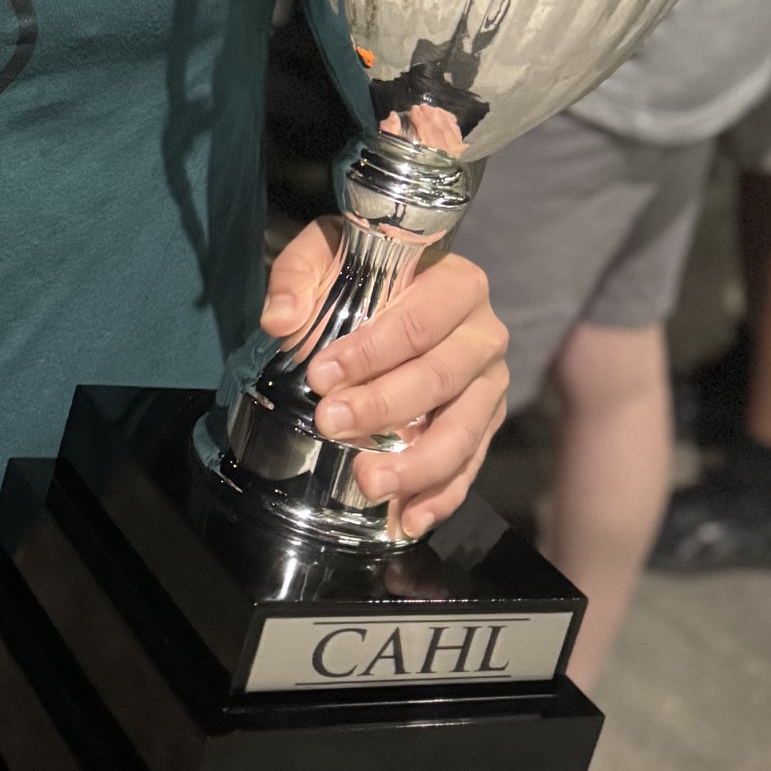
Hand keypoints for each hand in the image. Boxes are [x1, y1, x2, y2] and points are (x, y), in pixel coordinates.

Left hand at [258, 220, 508, 537]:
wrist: (401, 287)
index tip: (320, 377)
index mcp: (457, 284)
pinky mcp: (486, 422)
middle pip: (439, 378)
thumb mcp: (327, 252)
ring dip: (415, 464)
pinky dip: (440, 496)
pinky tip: (406, 518)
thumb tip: (280, 320)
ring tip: (368, 482)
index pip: (417, 324)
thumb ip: (298, 275)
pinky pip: (469, 465)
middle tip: (331, 425)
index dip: (370, 354)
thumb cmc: (363, 270)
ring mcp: (490, 383)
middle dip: (384, 408)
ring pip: (461, 430)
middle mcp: (484, 333)